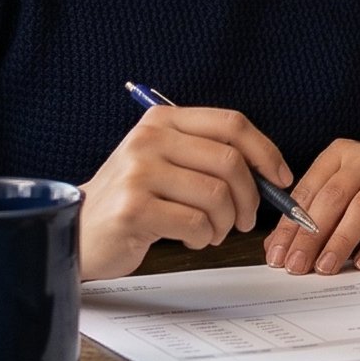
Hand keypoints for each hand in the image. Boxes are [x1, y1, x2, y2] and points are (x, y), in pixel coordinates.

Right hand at [76, 105, 290, 280]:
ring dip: (225, 223)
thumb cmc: (133, 200)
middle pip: (230, 162)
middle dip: (251, 198)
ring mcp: (139, 173)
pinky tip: (190, 240)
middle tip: (245, 220)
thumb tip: (270, 175)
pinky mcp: (133, 209)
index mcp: (162, 120)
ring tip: (211, 232)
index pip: (231, 123)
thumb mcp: (165, 162)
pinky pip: (195, 224)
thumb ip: (209, 157)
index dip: (266, 152)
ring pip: (217, 196)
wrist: (79, 230)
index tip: (280, 179)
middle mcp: (149, 139)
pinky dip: (203, 238)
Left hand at [262, 140, 359, 274]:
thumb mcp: (345, 194)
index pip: (308, 189)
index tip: (277, 253)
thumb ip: (313, 216)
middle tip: (297, 265)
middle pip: (333, 197)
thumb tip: (277, 247)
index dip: (290, 223)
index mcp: (341, 154)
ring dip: (341, 240)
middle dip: (311, 235)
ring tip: (325, 267)